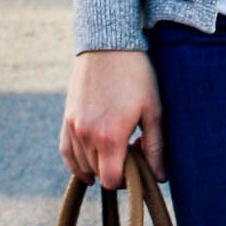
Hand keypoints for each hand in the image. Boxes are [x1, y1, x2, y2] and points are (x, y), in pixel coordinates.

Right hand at [60, 48, 163, 190]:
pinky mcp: (66, 118)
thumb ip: (155, 147)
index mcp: (109, 136)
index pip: (111, 180)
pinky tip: (90, 161)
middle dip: (116, 168)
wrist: (108, 44)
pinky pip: (66, 152)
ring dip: (99, 163)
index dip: (127, 180)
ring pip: (82, 164)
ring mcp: (72, 126)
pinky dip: (77, 161)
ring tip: (117, 144)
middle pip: (98, 173)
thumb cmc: (136, 76)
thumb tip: (159, 178)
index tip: (138, 167)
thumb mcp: (153, 111)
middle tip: (133, 148)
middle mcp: (86, 135)